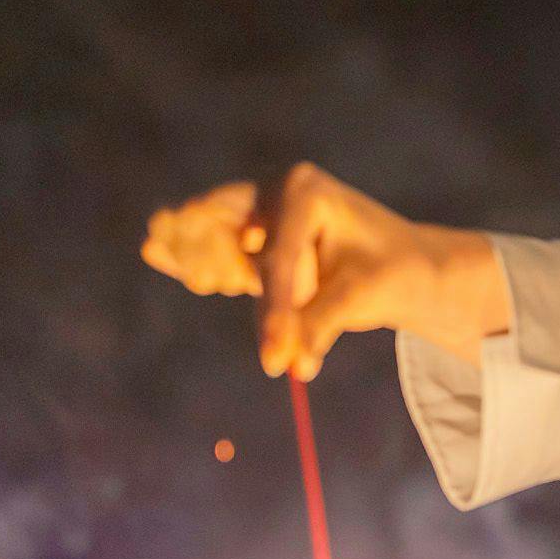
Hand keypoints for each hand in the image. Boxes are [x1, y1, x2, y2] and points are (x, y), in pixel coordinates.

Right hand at [139, 165, 508, 379]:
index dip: (276, 310)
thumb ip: (324, 323)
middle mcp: (275, 196)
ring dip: (195, 255)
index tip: (274, 360)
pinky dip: (193, 259)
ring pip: (214, 235)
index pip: (281, 257)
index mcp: (307, 193)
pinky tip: (155, 251)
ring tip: (164, 255)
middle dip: (201, 242)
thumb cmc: (392, 271)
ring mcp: (260, 217)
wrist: (404, 268)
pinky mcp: (252, 244)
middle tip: (175, 258)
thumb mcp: (366, 296)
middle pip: (225, 220)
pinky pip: (215, 251)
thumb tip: (293, 364)